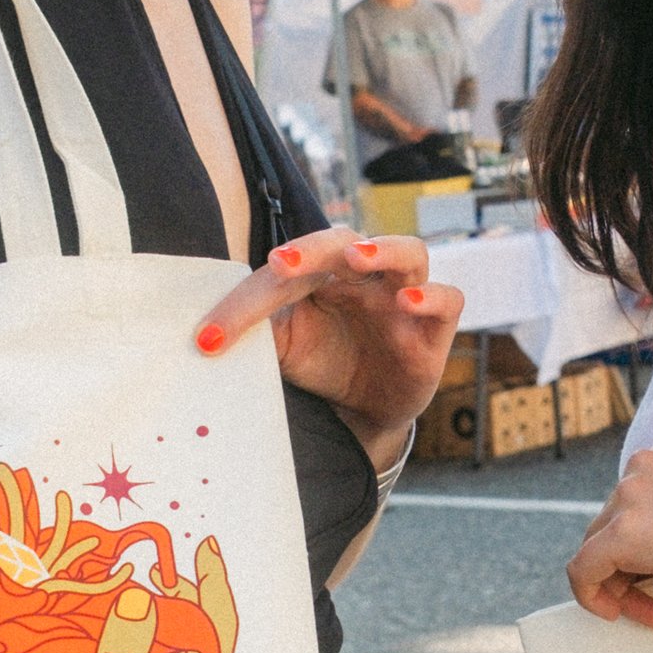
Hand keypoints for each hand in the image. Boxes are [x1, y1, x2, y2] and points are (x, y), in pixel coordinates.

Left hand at [194, 228, 464, 452]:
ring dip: (384, 249)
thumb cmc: (322, 362)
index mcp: (319, 272)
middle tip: (280, 262)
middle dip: (312, 248)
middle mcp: (363, 275)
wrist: (361, 410)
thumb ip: (257, 331)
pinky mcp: (434, 329)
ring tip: (359, 257)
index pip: (284, 270)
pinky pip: (447, 298)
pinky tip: (408, 303)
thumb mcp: (284, 349)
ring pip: (409, 252)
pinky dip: (431, 297)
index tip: (210, 336)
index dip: (246, 301)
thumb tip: (205, 334)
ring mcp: (402, 297)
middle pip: (344, 242)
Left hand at [568, 444, 652, 630]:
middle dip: (624, 567)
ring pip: (595, 548)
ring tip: (647, 610)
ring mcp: (628, 499)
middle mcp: (638, 470)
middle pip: (608, 526)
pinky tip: (618, 613)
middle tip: (651, 599)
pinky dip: (592, 595)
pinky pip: (582, 569)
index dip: (639, 546)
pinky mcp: (623, 535)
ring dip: (615, 584)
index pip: (630, 505)